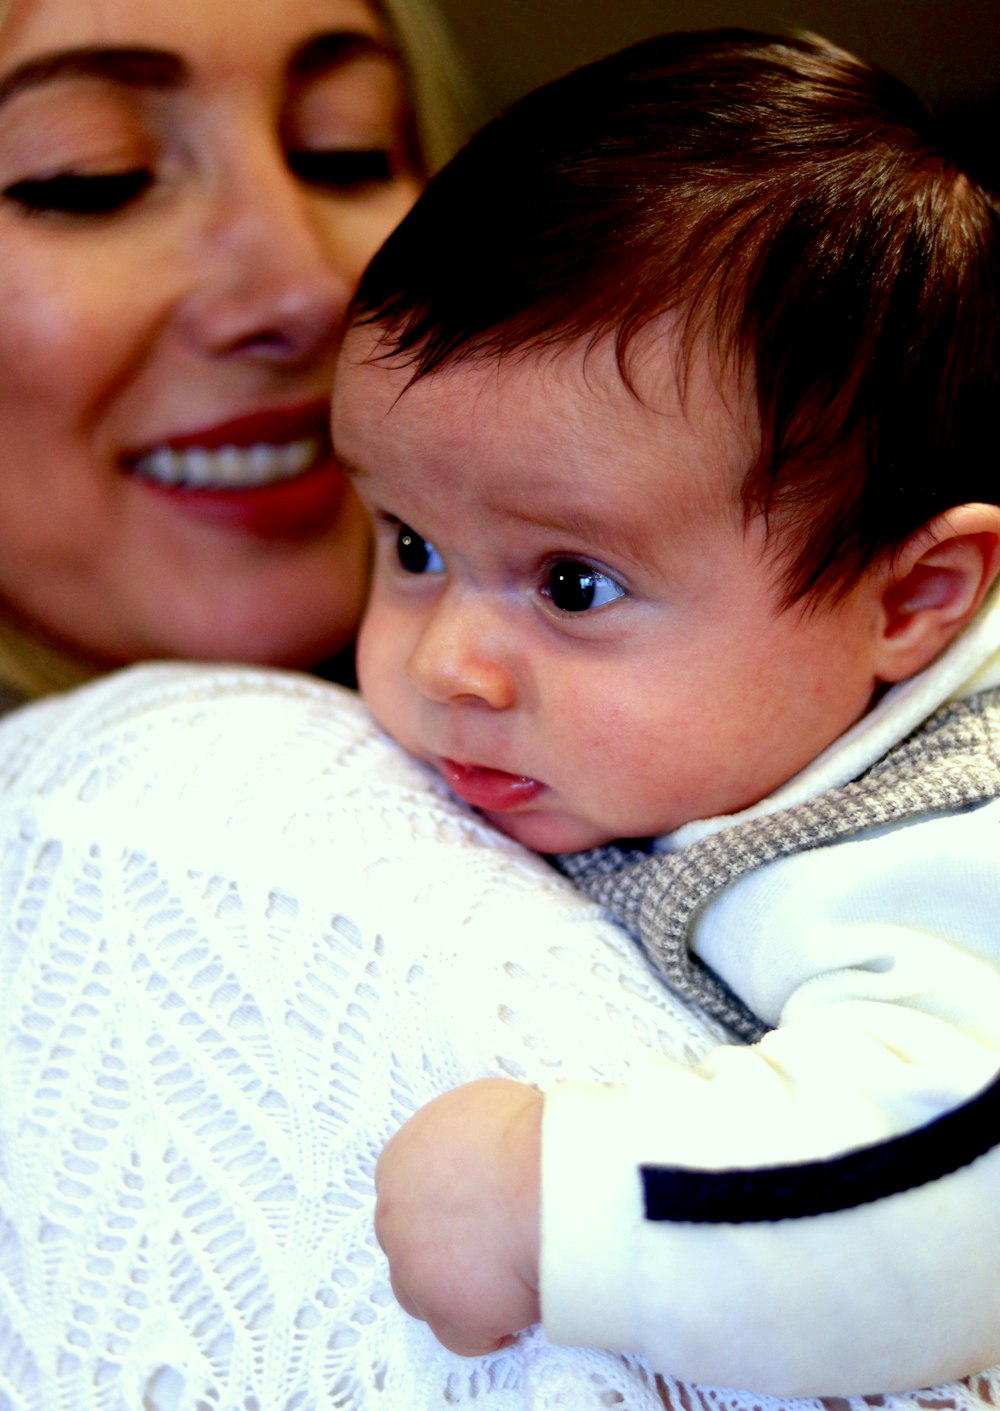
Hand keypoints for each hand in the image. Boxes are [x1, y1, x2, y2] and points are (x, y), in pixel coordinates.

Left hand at [374, 1078, 543, 1355]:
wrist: (545, 1183)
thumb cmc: (525, 1137)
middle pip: (410, 1243)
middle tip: (490, 1245)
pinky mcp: (447, 1316)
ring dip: (459, 1293)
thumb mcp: (483, 1105)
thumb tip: (482, 1143)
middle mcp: (394, 1217)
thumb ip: (464, 1132)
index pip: (408, 1194)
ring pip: (424, 1296)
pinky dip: (490, 1331)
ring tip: (505, 1282)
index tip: (475, 1210)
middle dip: (444, 1249)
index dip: (445, 1205)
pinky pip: (464, 1337)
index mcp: (399, 1163)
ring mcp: (415, 1271)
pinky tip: (518, 1314)